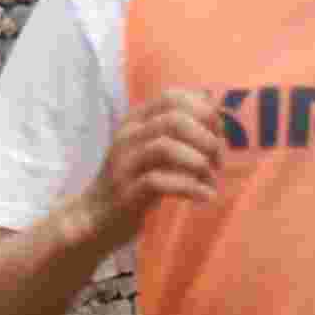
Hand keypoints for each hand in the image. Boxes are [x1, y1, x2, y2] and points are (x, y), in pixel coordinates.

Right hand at [94, 89, 228, 228]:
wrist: (97, 216)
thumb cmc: (138, 179)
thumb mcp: (156, 148)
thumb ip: (181, 130)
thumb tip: (216, 111)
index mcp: (136, 120)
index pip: (173, 97)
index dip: (204, 113)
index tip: (217, 135)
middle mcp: (128, 136)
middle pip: (174, 120)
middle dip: (207, 139)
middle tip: (217, 162)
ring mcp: (124, 163)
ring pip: (165, 147)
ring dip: (199, 163)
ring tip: (210, 180)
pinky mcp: (126, 192)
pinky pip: (158, 182)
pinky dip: (190, 188)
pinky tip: (205, 196)